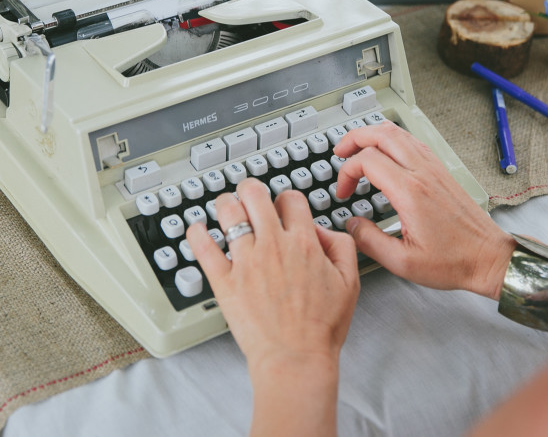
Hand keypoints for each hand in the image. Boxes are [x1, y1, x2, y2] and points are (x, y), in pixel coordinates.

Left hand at [186, 178, 360, 374]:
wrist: (296, 359)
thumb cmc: (321, 328)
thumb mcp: (350, 282)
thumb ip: (342, 246)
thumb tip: (322, 230)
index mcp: (304, 243)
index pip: (291, 199)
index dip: (287, 199)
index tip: (283, 207)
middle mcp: (273, 246)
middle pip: (255, 195)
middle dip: (251, 189)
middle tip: (249, 194)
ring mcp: (246, 262)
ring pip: (228, 212)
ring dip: (226, 203)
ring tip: (225, 206)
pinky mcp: (225, 281)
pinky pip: (203, 247)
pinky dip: (196, 233)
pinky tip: (197, 228)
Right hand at [333, 122, 514, 298]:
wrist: (488, 257)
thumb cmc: (453, 261)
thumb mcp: (402, 262)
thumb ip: (369, 242)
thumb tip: (351, 225)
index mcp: (410, 192)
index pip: (367, 160)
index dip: (346, 172)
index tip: (344, 192)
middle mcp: (422, 173)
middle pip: (381, 134)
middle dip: (354, 139)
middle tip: (339, 153)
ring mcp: (433, 168)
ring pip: (397, 132)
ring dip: (372, 135)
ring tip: (357, 148)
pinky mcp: (440, 170)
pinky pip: (412, 141)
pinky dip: (391, 139)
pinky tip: (385, 152)